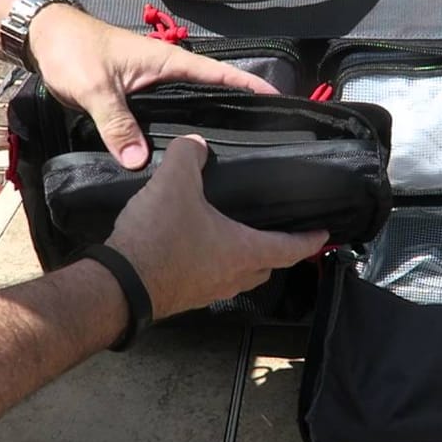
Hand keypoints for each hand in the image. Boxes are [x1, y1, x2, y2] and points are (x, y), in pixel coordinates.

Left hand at [28, 6, 276, 168]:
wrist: (44, 40)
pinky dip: (180, 131)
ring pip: (190, 108)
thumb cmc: (73, 51)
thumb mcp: (95, 89)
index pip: (219, 75)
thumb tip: (139, 162)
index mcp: (168, 63)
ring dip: (209, 124)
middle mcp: (167, 74)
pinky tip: (186, 155)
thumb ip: (117, 124)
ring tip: (237, 152)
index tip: (279, 101)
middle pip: (212, 94)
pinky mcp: (139, 99)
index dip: (249, 86)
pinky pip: (169, 117)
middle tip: (267, 139)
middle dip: (238, 112)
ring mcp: (154, 87)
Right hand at [105, 136, 327, 319]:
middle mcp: (232, 276)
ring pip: (239, 276)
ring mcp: (208, 291)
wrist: (118, 285)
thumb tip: (194, 144)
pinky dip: (214, 266)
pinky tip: (197, 248)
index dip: (310, 239)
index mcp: (244, 251)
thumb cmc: (158, 238)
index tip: (324, 234)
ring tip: (237, 236)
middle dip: (276, 251)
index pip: (291, 248)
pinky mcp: (184, 296)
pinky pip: (210, 281)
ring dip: (244, 260)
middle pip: (267, 266)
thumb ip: (188, 156)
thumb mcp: (174, 183)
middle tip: (278, 232)